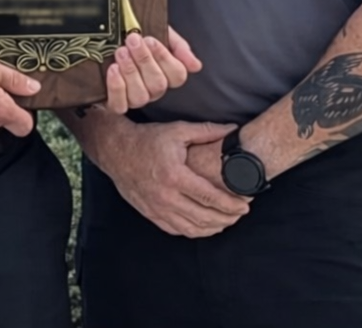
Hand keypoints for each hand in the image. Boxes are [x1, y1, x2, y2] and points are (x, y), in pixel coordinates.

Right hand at [94, 117, 250, 236]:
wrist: (116, 150)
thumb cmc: (148, 139)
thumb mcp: (177, 130)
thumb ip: (207, 131)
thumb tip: (233, 130)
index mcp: (175, 176)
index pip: (210, 197)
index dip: (231, 204)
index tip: (245, 205)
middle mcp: (166, 196)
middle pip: (204, 217)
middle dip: (227, 218)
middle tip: (240, 214)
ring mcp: (157, 208)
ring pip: (192, 228)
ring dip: (213, 228)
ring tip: (227, 221)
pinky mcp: (151, 214)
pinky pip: (177, 230)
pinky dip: (194, 231)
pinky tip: (204, 226)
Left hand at [104, 27, 201, 113]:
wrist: (111, 32)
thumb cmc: (138, 34)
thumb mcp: (162, 32)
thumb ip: (179, 46)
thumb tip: (196, 66)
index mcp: (168, 74)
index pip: (178, 76)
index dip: (164, 58)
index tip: (149, 39)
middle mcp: (154, 89)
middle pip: (158, 84)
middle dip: (144, 60)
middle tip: (132, 40)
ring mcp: (137, 98)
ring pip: (140, 96)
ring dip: (130, 71)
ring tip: (121, 52)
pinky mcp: (117, 102)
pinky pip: (120, 105)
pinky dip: (117, 87)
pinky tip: (113, 69)